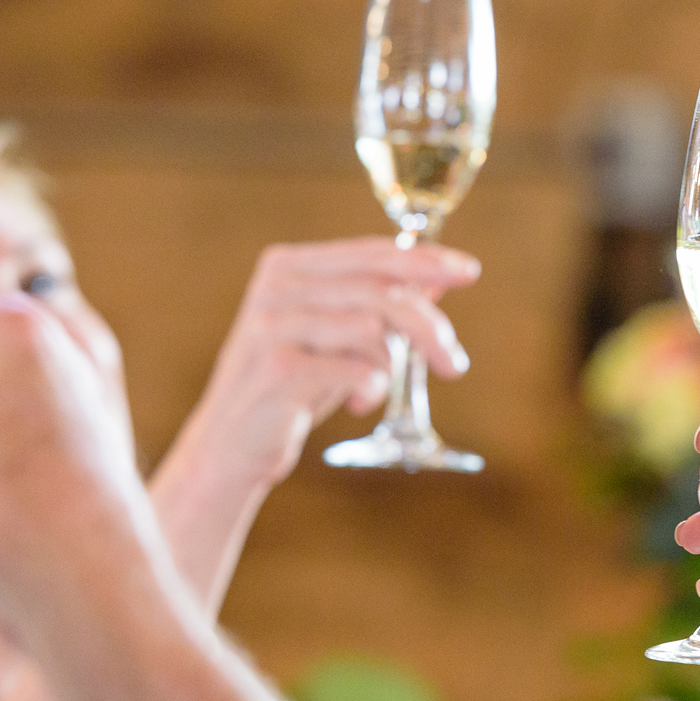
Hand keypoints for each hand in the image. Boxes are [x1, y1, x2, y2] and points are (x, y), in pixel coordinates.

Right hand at [183, 237, 480, 486]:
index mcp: (288, 266)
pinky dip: (372, 388)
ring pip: (371, 327)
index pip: (372, 253)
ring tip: (379, 389)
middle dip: (429, 325)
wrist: (230, 446)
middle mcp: (278, 287)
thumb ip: (380, 305)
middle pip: (380, 289)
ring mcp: (274, 324)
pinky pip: (355, 369)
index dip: (425, 260)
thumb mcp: (339, 340)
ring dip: (392, 366)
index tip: (468, 272)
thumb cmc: (291, 388)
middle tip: (455, 364)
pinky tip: (361, 404)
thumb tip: (437, 277)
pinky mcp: (277, 368)